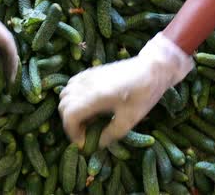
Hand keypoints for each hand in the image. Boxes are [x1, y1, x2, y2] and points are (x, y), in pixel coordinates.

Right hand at [59, 32, 193, 147]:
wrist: (151, 69)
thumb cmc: (143, 94)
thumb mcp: (129, 120)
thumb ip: (110, 134)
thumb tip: (97, 144)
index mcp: (95, 97)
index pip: (69, 116)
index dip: (72, 133)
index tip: (84, 142)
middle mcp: (86, 85)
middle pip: (63, 106)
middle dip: (70, 123)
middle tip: (85, 133)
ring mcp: (86, 76)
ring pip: (64, 94)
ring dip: (69, 109)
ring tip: (86, 119)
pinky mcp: (90, 71)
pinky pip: (71, 85)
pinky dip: (72, 97)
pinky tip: (87, 104)